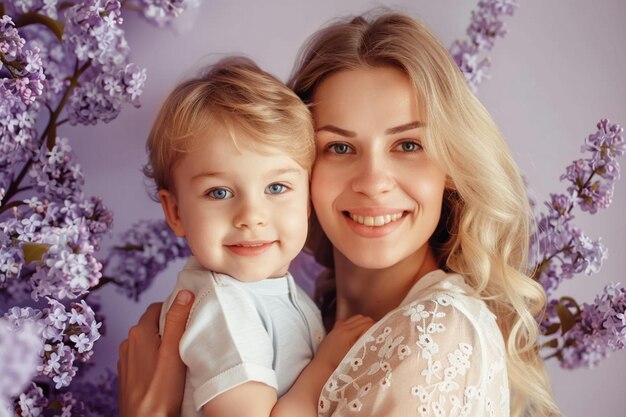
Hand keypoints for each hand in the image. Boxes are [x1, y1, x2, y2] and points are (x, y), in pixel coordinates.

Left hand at [117, 290, 193, 416]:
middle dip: (170, 327)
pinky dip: (154, 358)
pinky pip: (143, 357)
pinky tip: (166, 370)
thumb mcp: (174, 350)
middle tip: (187, 339)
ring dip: (162, 344)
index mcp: (139, 332)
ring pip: (148, 341)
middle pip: (153, 323)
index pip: (159, 306)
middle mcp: (128, 342)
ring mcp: (126, 359)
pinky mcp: (128, 374)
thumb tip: (183, 292)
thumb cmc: (161, 391)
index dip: (175, 310)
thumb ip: (177, 319)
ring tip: (179, 357)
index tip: (189, 319)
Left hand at [314, 314, 373, 370]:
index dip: (376, 328)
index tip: (380, 336)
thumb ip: (364, 343)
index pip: (368, 324)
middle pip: (363, 318)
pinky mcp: (334, 329)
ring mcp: (338, 327)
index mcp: (349, 334)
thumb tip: (375, 335)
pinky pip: (347, 320)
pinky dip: (353, 323)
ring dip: (362, 323)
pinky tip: (354, 333)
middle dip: (371, 324)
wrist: (322, 366)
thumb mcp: (355, 355)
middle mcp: (343, 327)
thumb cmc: (340, 365)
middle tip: (375, 334)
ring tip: (366, 333)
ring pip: (356, 318)